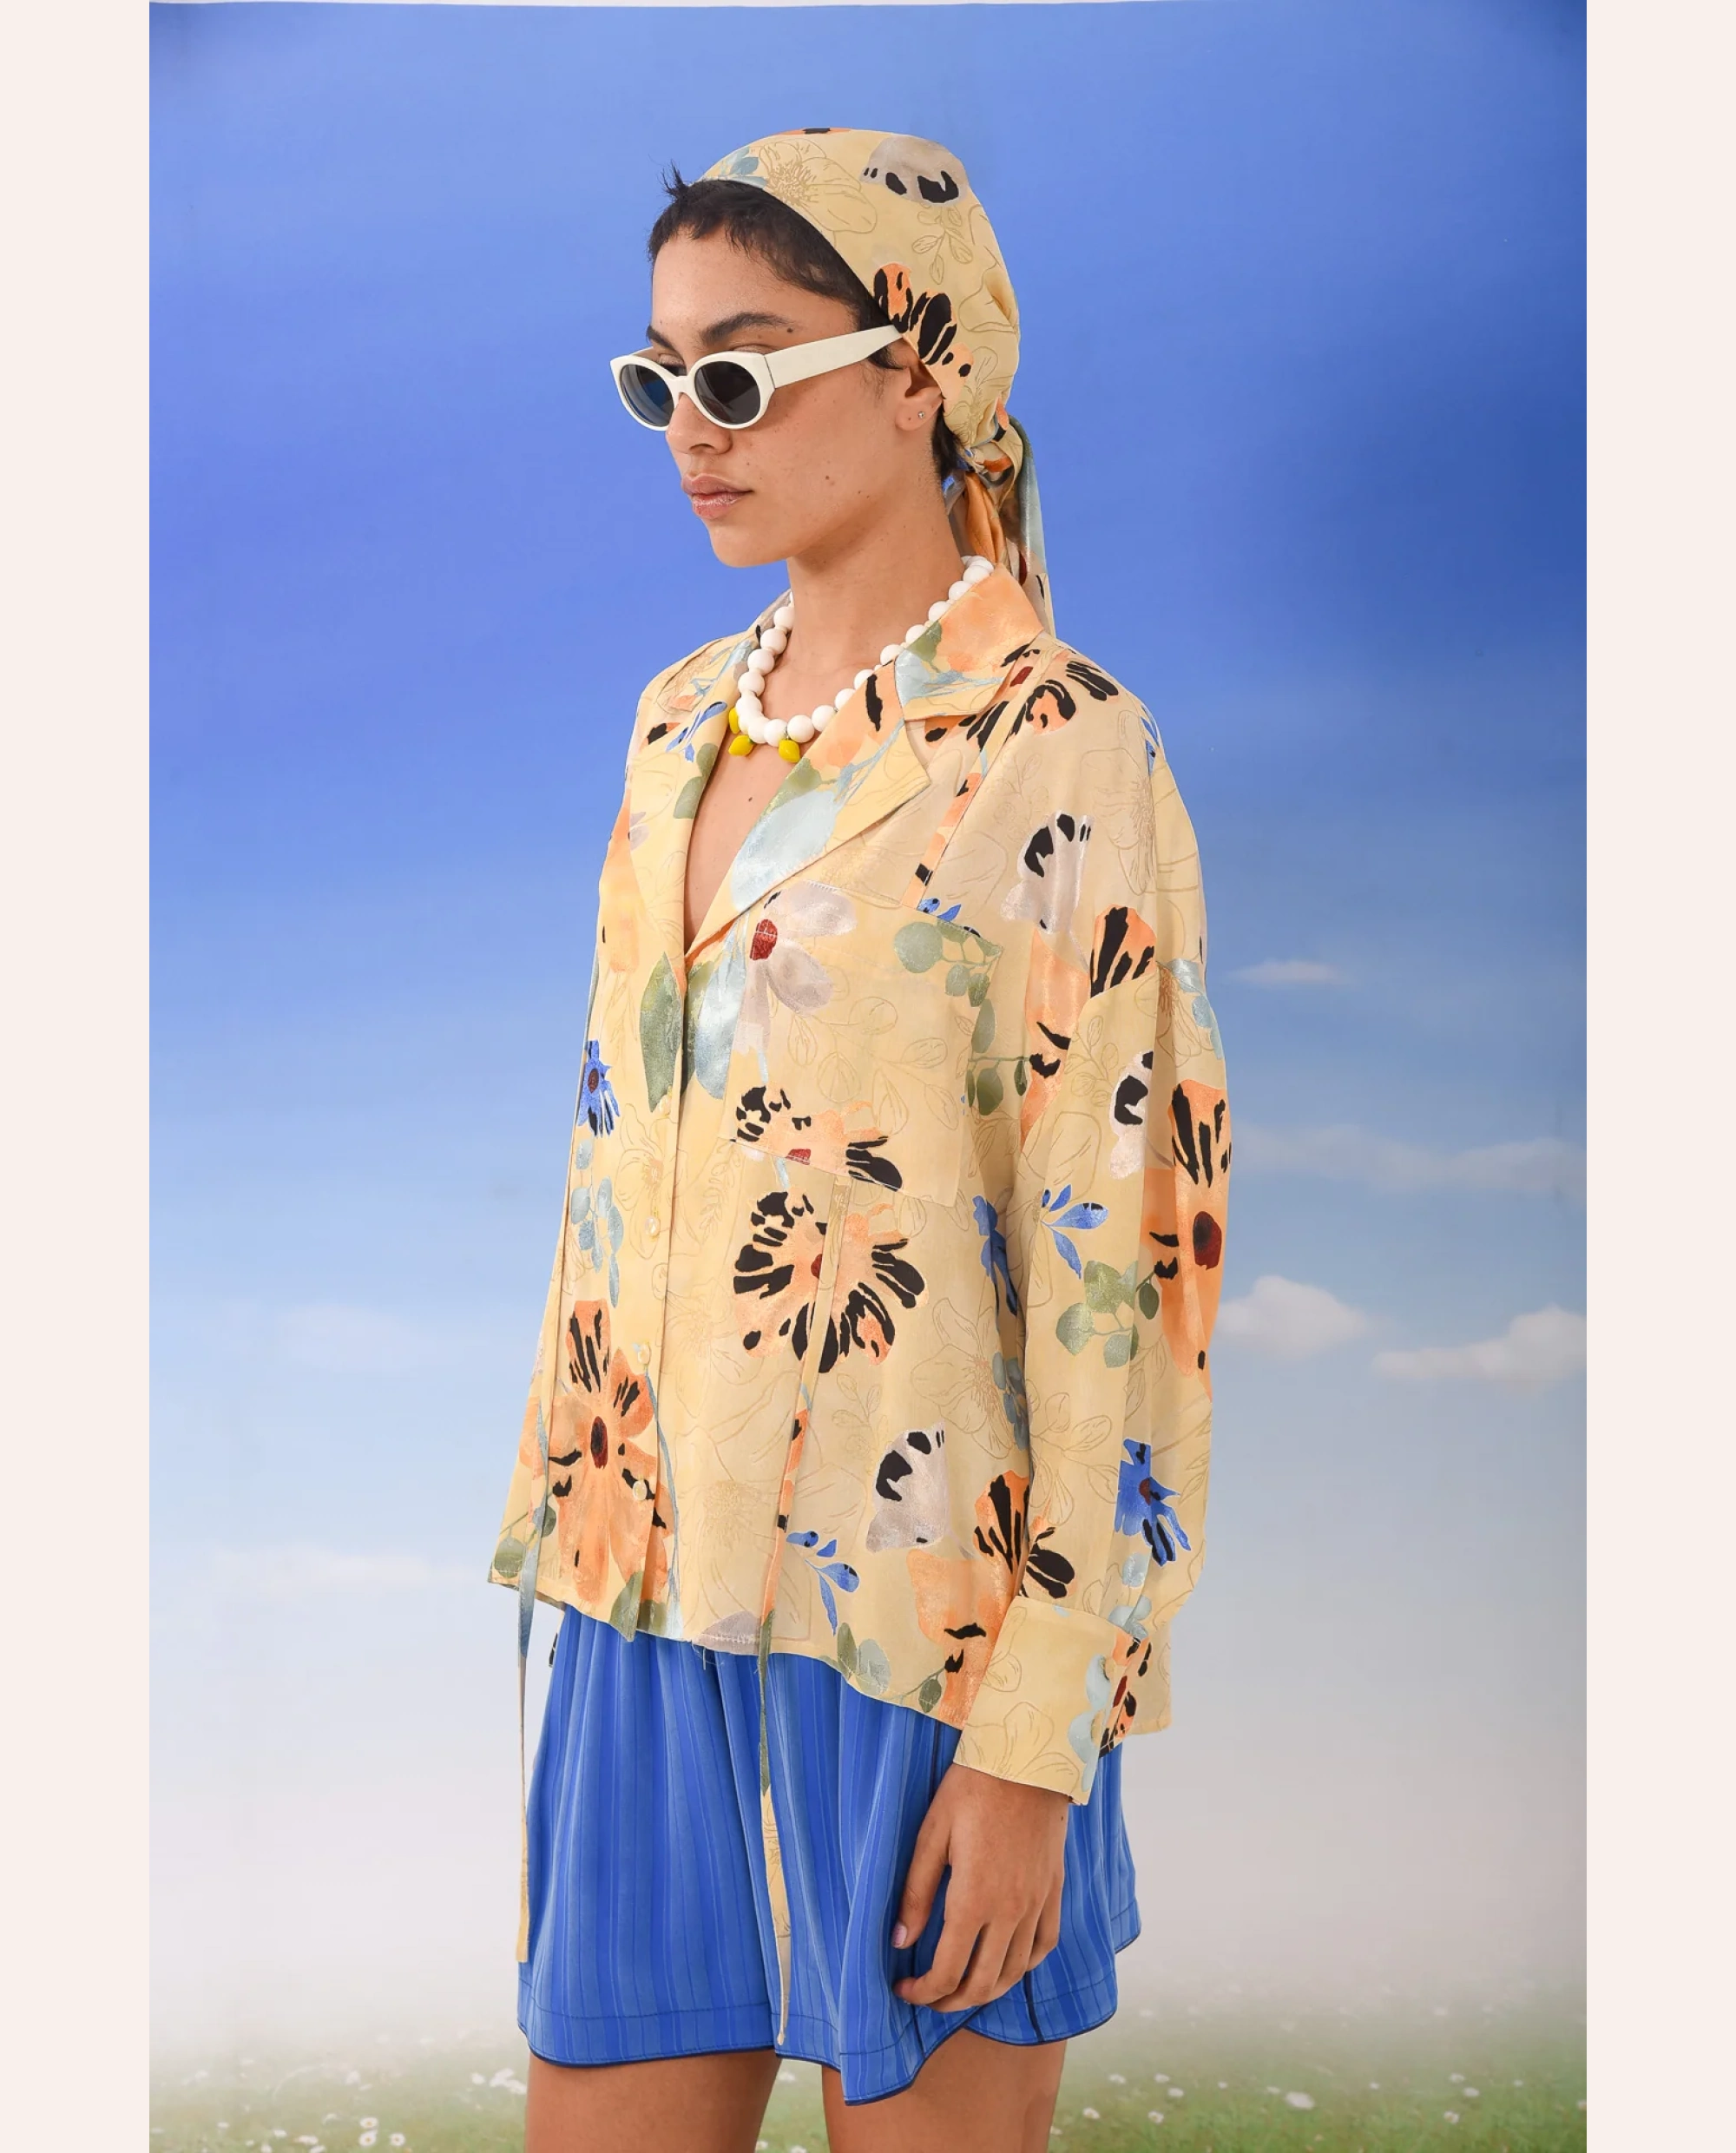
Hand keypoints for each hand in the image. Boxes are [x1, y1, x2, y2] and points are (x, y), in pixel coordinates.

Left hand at [890, 1760, 1068, 2012]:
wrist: (1028, 1760)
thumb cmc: (972, 1789)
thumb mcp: (932, 1834)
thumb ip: (916, 1892)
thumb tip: (899, 1942)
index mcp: (973, 1900)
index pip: (947, 1972)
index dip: (922, 1992)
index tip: (903, 1989)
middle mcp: (1009, 1912)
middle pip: (981, 1984)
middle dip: (949, 2001)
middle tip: (927, 1997)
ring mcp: (1036, 1903)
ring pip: (1014, 1973)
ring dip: (985, 1992)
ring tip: (961, 1989)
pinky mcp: (1053, 1890)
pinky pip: (1044, 1946)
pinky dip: (1023, 1967)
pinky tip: (1006, 1964)